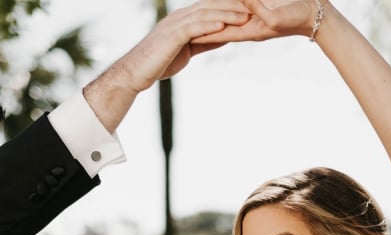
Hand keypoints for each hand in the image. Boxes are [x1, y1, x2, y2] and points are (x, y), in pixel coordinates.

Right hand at [122, 0, 250, 90]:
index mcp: (183, 19)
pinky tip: (221, 27)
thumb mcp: (189, 49)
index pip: (210, 8)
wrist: (136, 72)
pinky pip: (192, 28)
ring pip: (204, 15)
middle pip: (210, 7)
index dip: (230, 7)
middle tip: (253, 8)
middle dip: (232, 7)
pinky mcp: (170, 37)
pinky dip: (207, 26)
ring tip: (244, 17)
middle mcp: (179, 18)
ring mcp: (174, 25)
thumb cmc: (160, 62)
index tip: (250, 8)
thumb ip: (205, 40)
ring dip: (225, 15)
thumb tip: (225, 35)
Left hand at [193, 0, 324, 43]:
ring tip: (194, 15)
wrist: (318, 15)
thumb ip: (263, 10)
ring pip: (226, 16)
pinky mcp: (258, 8)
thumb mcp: (280, 16)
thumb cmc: (301, 17)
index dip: (203, 33)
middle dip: (202, 26)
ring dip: (211, 15)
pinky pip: (237, 8)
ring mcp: (254, 17)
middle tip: (181, 27)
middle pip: (220, 25)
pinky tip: (217, 7)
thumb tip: (249, 4)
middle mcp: (249, 24)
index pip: (221, 33)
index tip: (184, 36)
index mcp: (251, 30)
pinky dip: (225, 7)